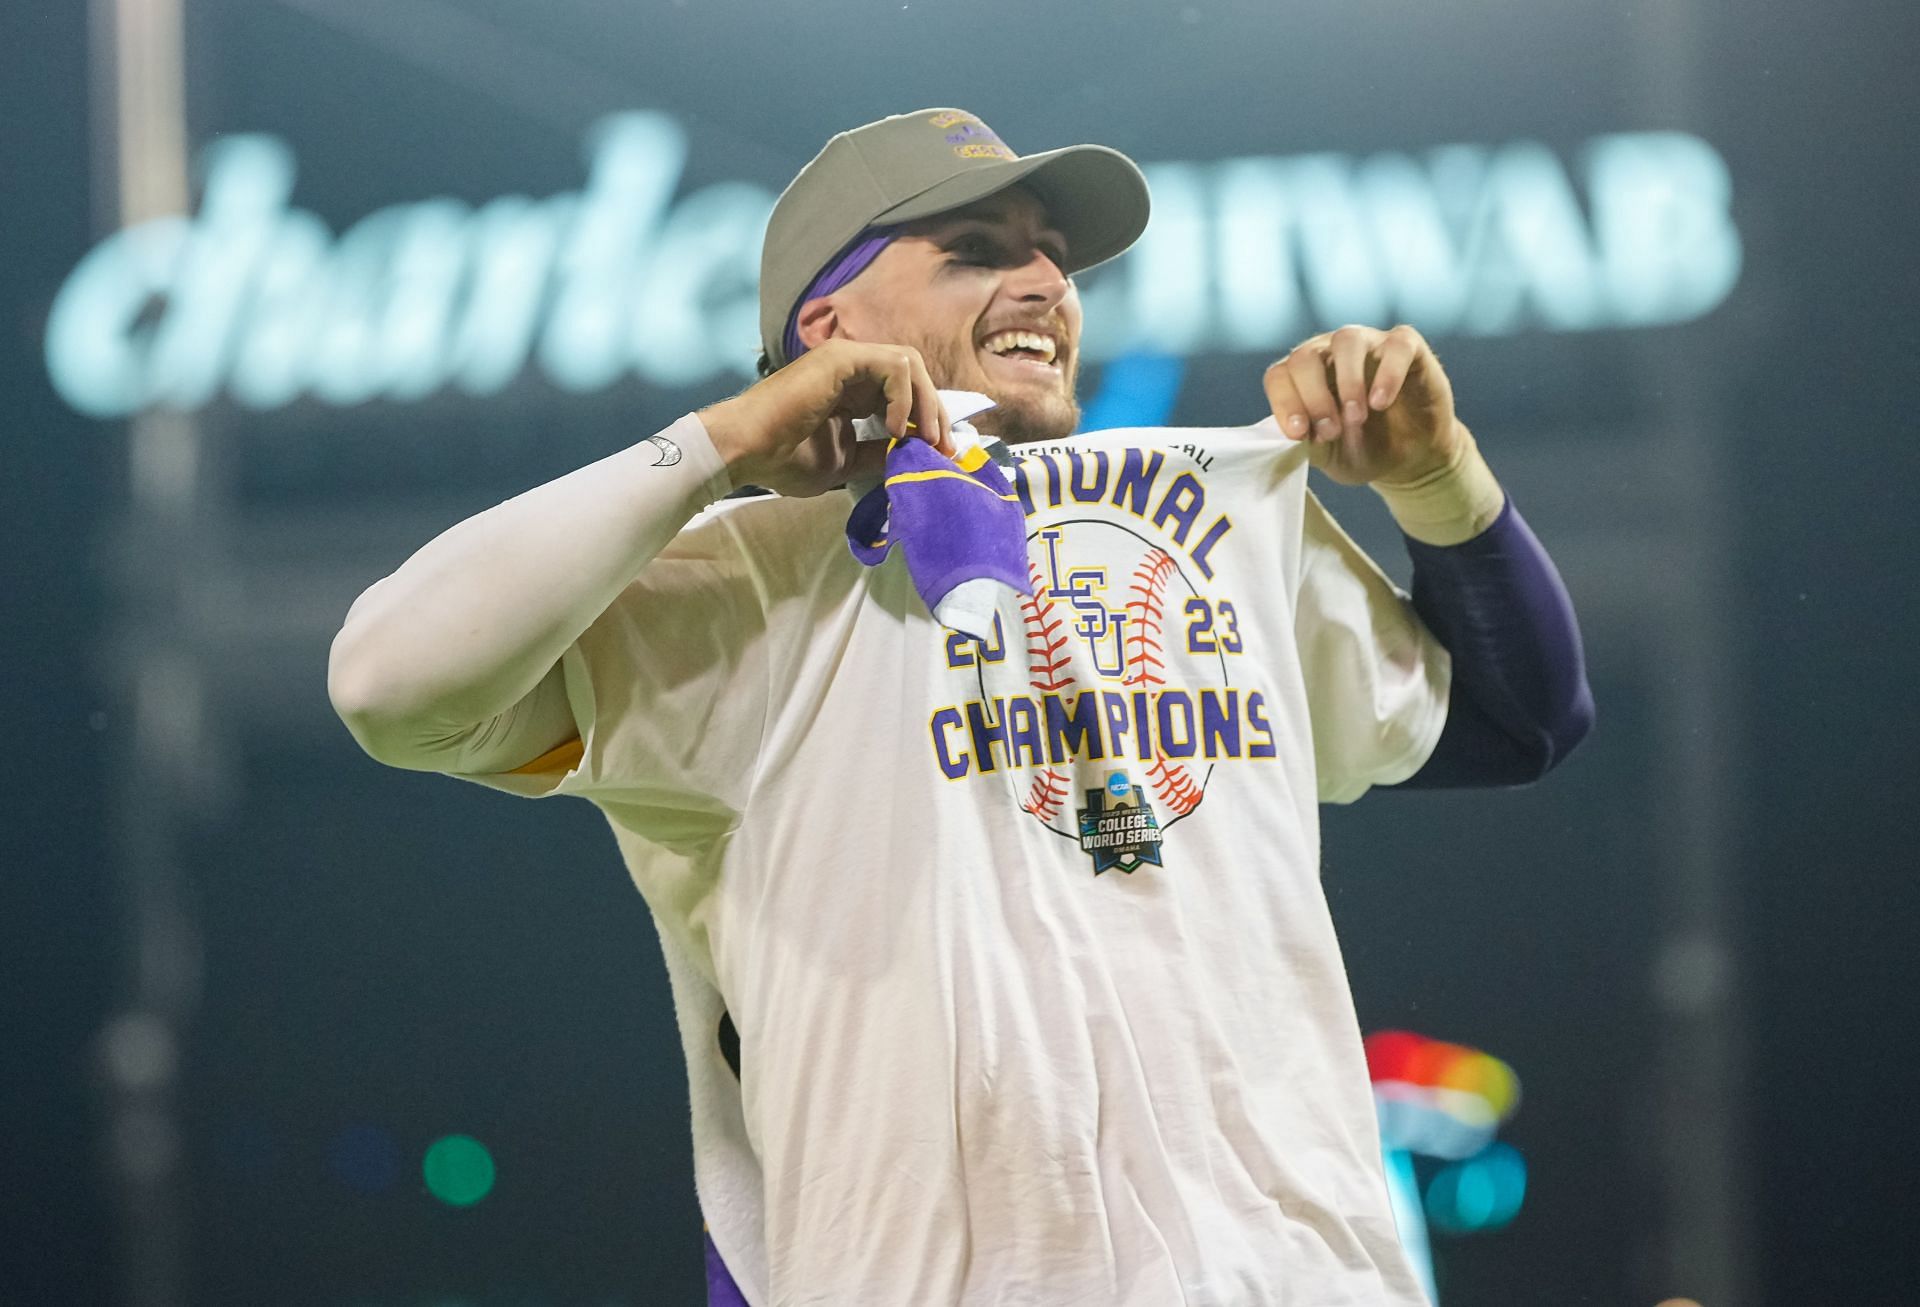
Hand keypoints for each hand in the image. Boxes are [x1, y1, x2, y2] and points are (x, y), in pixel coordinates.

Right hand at [698, 340, 953, 496]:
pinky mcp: (842, 358)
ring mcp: (847, 359)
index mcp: (852, 392)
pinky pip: (894, 365)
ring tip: (924, 438)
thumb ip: (877, 452)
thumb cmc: (783, 459)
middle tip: (943, 447)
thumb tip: (911, 454)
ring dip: (926, 402)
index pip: (905, 393)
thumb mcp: (845, 461)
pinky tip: (895, 426)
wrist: (746, 451)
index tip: (942, 453)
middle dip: (935, 411)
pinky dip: (904, 396)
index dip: (928, 421)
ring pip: (909, 364)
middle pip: (914, 374)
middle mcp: (852, 369)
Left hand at [1262, 324, 1464, 486]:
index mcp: (1304, 377)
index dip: (1284, 403)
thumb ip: (1309, 444)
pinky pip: (1396, 345)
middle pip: (1306, 357)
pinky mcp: (1407, 346)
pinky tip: (1381, 402)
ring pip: (1347, 341)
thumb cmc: (1363, 449)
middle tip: (1330, 432)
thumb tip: (1292, 439)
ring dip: (1348, 381)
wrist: (1411, 457)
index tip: (1298, 434)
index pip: (1280, 376)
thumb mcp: (1331, 455)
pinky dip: (1388, 373)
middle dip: (1313, 397)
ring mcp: (1369, 344)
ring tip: (1356, 417)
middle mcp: (1331, 352)